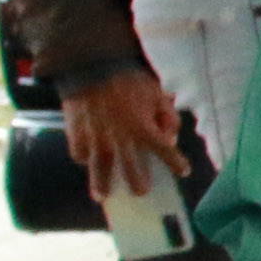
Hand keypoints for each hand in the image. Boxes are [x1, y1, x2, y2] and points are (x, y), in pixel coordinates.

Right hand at [59, 62, 191, 199]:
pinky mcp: (76, 134)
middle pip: (131, 169)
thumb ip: (168, 118)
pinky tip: (86, 161)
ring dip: (101, 184)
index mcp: (143, 129)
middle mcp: (120, 140)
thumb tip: (169, 139)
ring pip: (100, 168)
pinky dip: (84, 158)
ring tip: (102, 196)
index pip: (165, 153)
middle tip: (141, 192)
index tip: (184, 171)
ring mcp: (96, 139)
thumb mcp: (158, 93)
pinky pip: (79, 153)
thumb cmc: (129, 78)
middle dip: (138, 182)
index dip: (176, 163)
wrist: (91, 65)